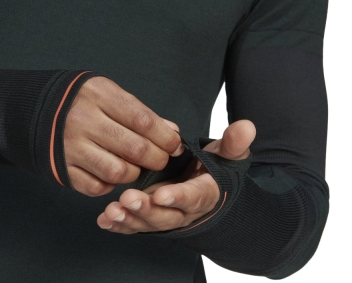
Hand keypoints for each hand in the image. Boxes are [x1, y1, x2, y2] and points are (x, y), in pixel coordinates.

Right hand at [64, 76, 183, 196]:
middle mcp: (83, 120)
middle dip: (157, 158)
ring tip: (136, 166)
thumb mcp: (108, 94)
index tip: (175, 145)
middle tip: (161, 159)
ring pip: (118, 171)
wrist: (33, 108)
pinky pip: (96, 186)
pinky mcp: (62, 168)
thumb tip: (171, 132)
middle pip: (134, 148)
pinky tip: (112, 173)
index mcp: (99, 95)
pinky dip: (110, 184)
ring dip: (135, 173)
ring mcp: (71, 146)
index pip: (143, 120)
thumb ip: (139, 112)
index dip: (165, 137)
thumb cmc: (81, 100)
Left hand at [96, 120, 255, 233]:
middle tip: (128, 199)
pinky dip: (120, 225)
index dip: (178, 197)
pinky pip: (137, 225)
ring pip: (149, 222)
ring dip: (131, 218)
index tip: (161, 194)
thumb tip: (246, 126)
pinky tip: (105, 220)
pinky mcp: (153, 217)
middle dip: (147, 210)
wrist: (209, 188)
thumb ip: (233, 143)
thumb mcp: (227, 155)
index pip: (193, 197)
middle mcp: (185, 210)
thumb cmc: (216, 169)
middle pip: (167, 215)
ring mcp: (167, 215)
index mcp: (204, 193)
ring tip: (112, 210)